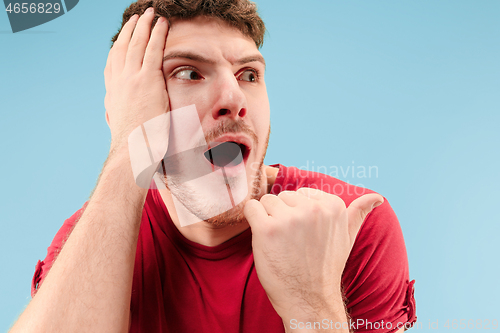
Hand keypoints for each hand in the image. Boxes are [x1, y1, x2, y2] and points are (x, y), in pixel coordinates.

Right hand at [104, 8, 169, 151]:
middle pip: (122, 48)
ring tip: (150, 14)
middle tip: (137, 18)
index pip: (113, 64)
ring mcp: (131, 79)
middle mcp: (118, 82)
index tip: (123, 38)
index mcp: (113, 94)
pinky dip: (157, 34)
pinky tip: (162, 24)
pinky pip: (152, 50)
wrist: (132, 151)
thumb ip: (120, 117)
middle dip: (130, 31)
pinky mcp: (147, 80)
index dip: (118, 47)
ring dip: (144, 26)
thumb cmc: (131, 147)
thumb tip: (116, 118)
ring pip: (137, 44)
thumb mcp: (120, 128)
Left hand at [244, 188, 383, 322]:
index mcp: (333, 205)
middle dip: (282, 215)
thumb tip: (377, 197)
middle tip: (292, 242)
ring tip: (280, 243)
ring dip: (267, 220)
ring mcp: (289, 219)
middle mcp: (313, 209)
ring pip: (266, 202)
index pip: (301, 193)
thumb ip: (358, 213)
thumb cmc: (326, 267)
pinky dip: (252, 220)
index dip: (298, 214)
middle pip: (282, 196)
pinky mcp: (267, 229)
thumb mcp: (347, 238)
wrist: (309, 299)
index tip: (305, 235)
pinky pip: (251, 208)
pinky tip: (264, 238)